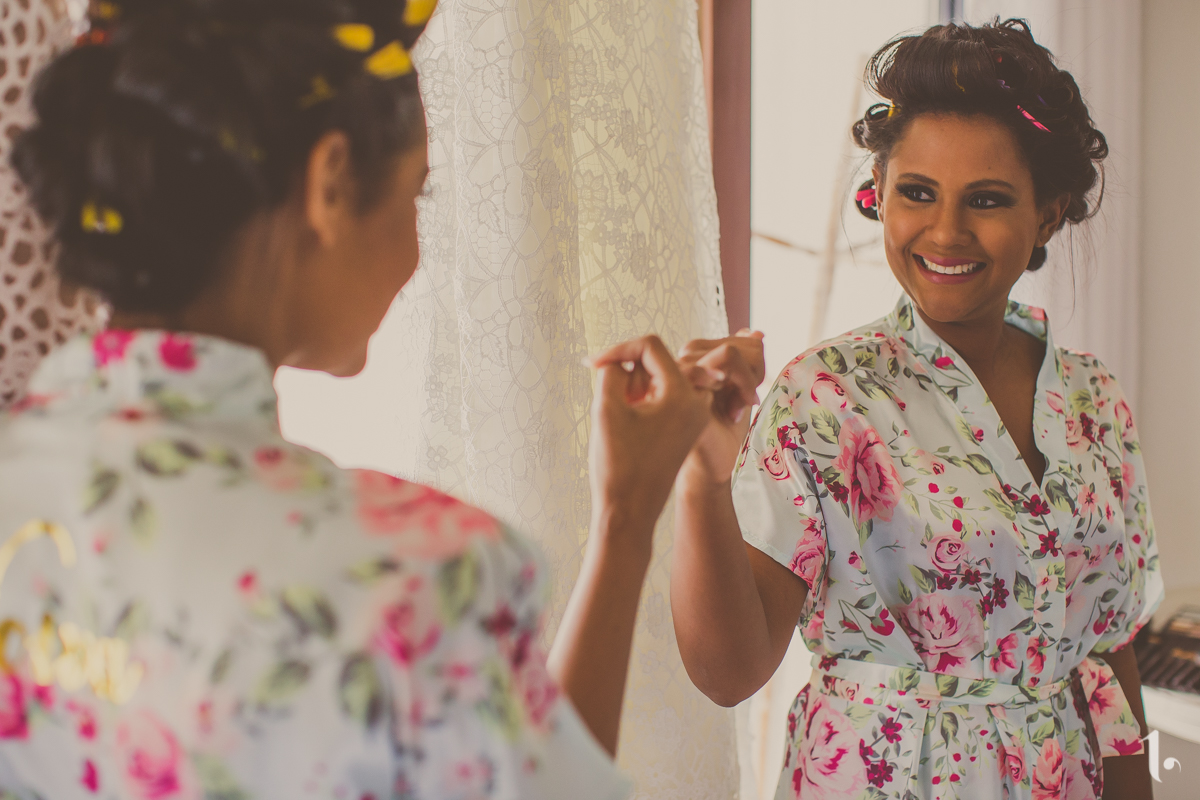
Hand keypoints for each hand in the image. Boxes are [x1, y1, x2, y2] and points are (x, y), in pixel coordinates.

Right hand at [587, 335, 712, 540]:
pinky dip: (644, 399)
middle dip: (629, 372)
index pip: (651, 347)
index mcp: (684, 394)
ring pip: (662, 378)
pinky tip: (627, 419)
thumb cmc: (618, 466)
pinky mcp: (686, 428)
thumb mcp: (607, 408)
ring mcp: (694, 417)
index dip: (618, 349)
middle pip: (659, 361)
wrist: (629, 514)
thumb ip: (611, 371)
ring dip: (636, 385)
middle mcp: (697, 403)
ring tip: (618, 410)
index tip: (591, 364)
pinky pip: (666, 397)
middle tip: (609, 399)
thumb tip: (620, 360)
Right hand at [676, 329, 765, 484]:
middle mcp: (686, 360)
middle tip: (745, 401)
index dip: (756, 364)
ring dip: (747, 380)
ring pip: (731, 351)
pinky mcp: (684, 383)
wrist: (711, 466)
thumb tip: (755, 332)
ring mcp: (682, 370)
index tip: (750, 393)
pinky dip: (741, 384)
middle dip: (754, 371)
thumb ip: (746, 362)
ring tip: (738, 407)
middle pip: (737, 342)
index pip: (741, 340)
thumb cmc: (723, 433)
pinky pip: (724, 362)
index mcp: (698, 359)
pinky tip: (734, 410)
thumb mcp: (741, 391)